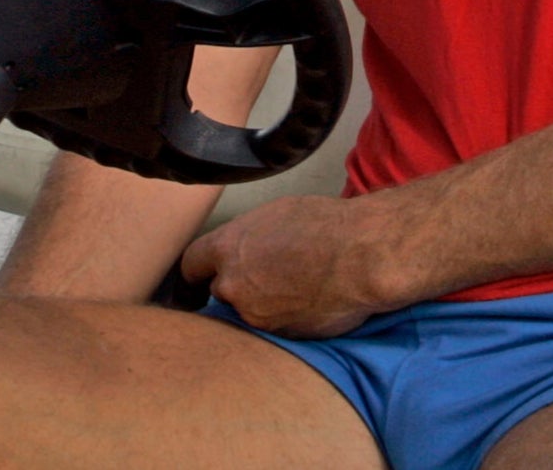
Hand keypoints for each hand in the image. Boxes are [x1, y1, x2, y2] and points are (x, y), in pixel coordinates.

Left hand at [178, 194, 389, 338]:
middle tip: (266, 280)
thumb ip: (251, 238)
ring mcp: (254, 315)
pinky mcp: (279, 336)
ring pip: (248, 313)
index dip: (197, 272)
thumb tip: (249, 248)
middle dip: (237, 288)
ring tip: (296, 290)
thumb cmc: (327, 225)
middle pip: (220, 292)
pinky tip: (310, 303)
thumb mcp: (278, 215)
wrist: (362, 255)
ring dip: (263, 305)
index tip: (200, 279)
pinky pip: (274, 329)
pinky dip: (286, 319)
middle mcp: (233, 284)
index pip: (190, 264)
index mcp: (229, 247)